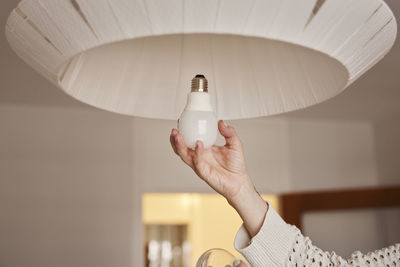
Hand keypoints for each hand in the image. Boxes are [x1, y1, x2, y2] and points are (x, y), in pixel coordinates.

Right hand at [170, 121, 267, 236]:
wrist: (239, 181)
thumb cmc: (236, 165)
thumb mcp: (235, 144)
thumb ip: (229, 132)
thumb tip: (221, 122)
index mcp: (205, 148)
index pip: (190, 139)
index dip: (184, 131)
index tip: (182, 122)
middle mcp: (199, 156)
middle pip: (182, 148)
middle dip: (175, 139)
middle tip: (175, 131)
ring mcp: (199, 164)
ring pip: (184, 156)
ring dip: (180, 146)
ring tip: (178, 136)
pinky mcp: (203, 172)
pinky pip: (197, 162)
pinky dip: (197, 153)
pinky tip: (199, 144)